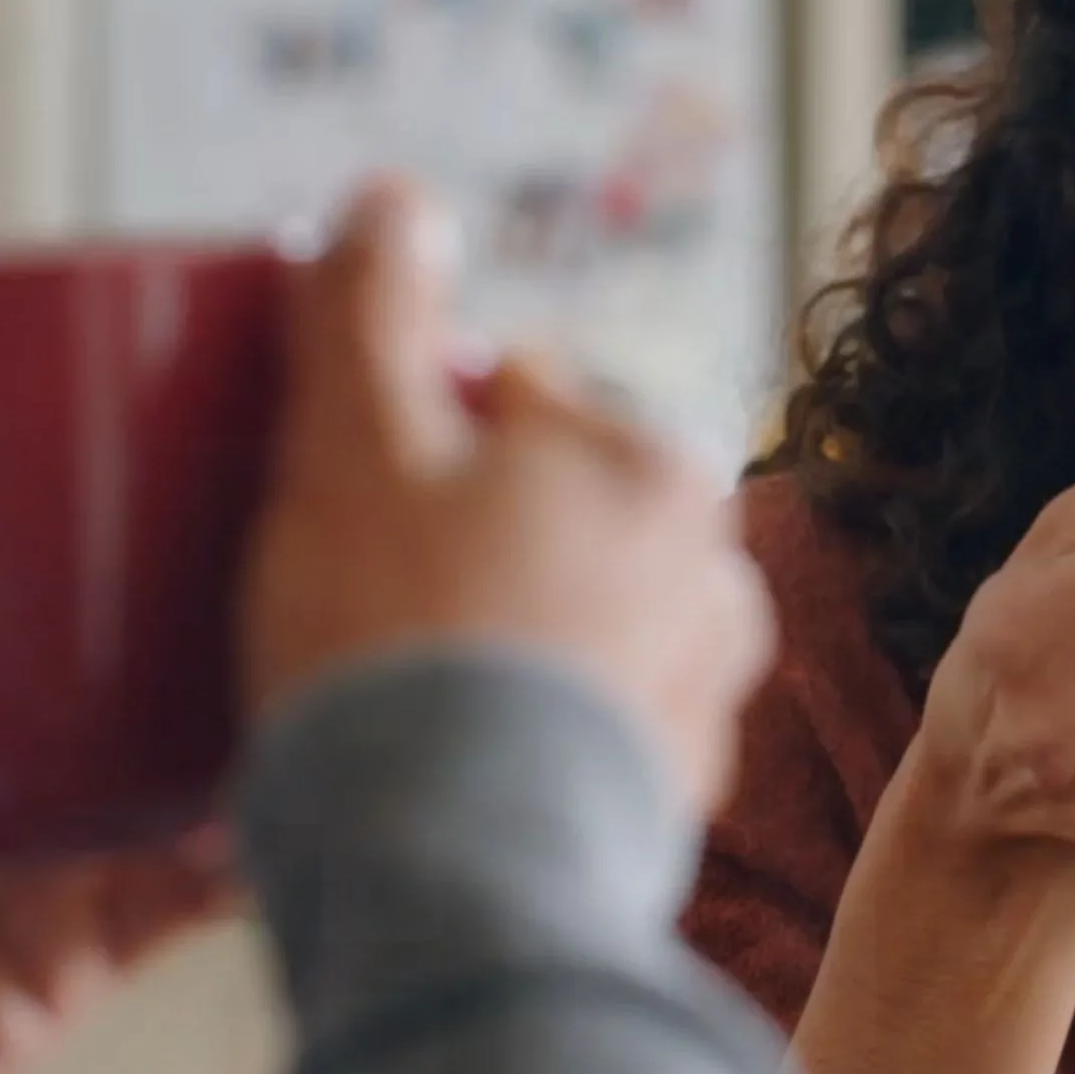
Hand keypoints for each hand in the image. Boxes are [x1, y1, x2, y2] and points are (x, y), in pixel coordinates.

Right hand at [243, 178, 772, 814]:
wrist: (458, 876)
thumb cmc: (404, 644)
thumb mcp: (357, 445)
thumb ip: (371, 309)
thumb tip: (394, 197)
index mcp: (662, 466)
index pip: (520, 394)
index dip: (413, 436)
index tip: (356, 505)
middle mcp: (718, 575)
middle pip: (552, 508)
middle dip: (469, 536)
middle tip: (374, 607)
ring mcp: (705, 693)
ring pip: (572, 617)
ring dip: (505, 636)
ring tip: (415, 695)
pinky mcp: (674, 798)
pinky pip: (582, 723)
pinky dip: (527, 729)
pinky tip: (458, 762)